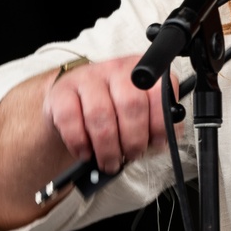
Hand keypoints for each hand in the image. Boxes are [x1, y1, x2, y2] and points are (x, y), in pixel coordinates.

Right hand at [43, 55, 176, 174]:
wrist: (75, 101)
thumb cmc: (114, 110)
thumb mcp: (142, 111)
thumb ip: (158, 123)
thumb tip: (167, 141)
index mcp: (144, 72)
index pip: (159, 93)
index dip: (159, 124)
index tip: (157, 144)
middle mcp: (117, 69)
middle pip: (130, 104)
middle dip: (133, 139)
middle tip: (131, 156)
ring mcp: (88, 77)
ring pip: (100, 114)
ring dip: (107, 147)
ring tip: (110, 162)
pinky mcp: (62, 91)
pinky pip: (70, 119)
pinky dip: (80, 143)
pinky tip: (86, 152)